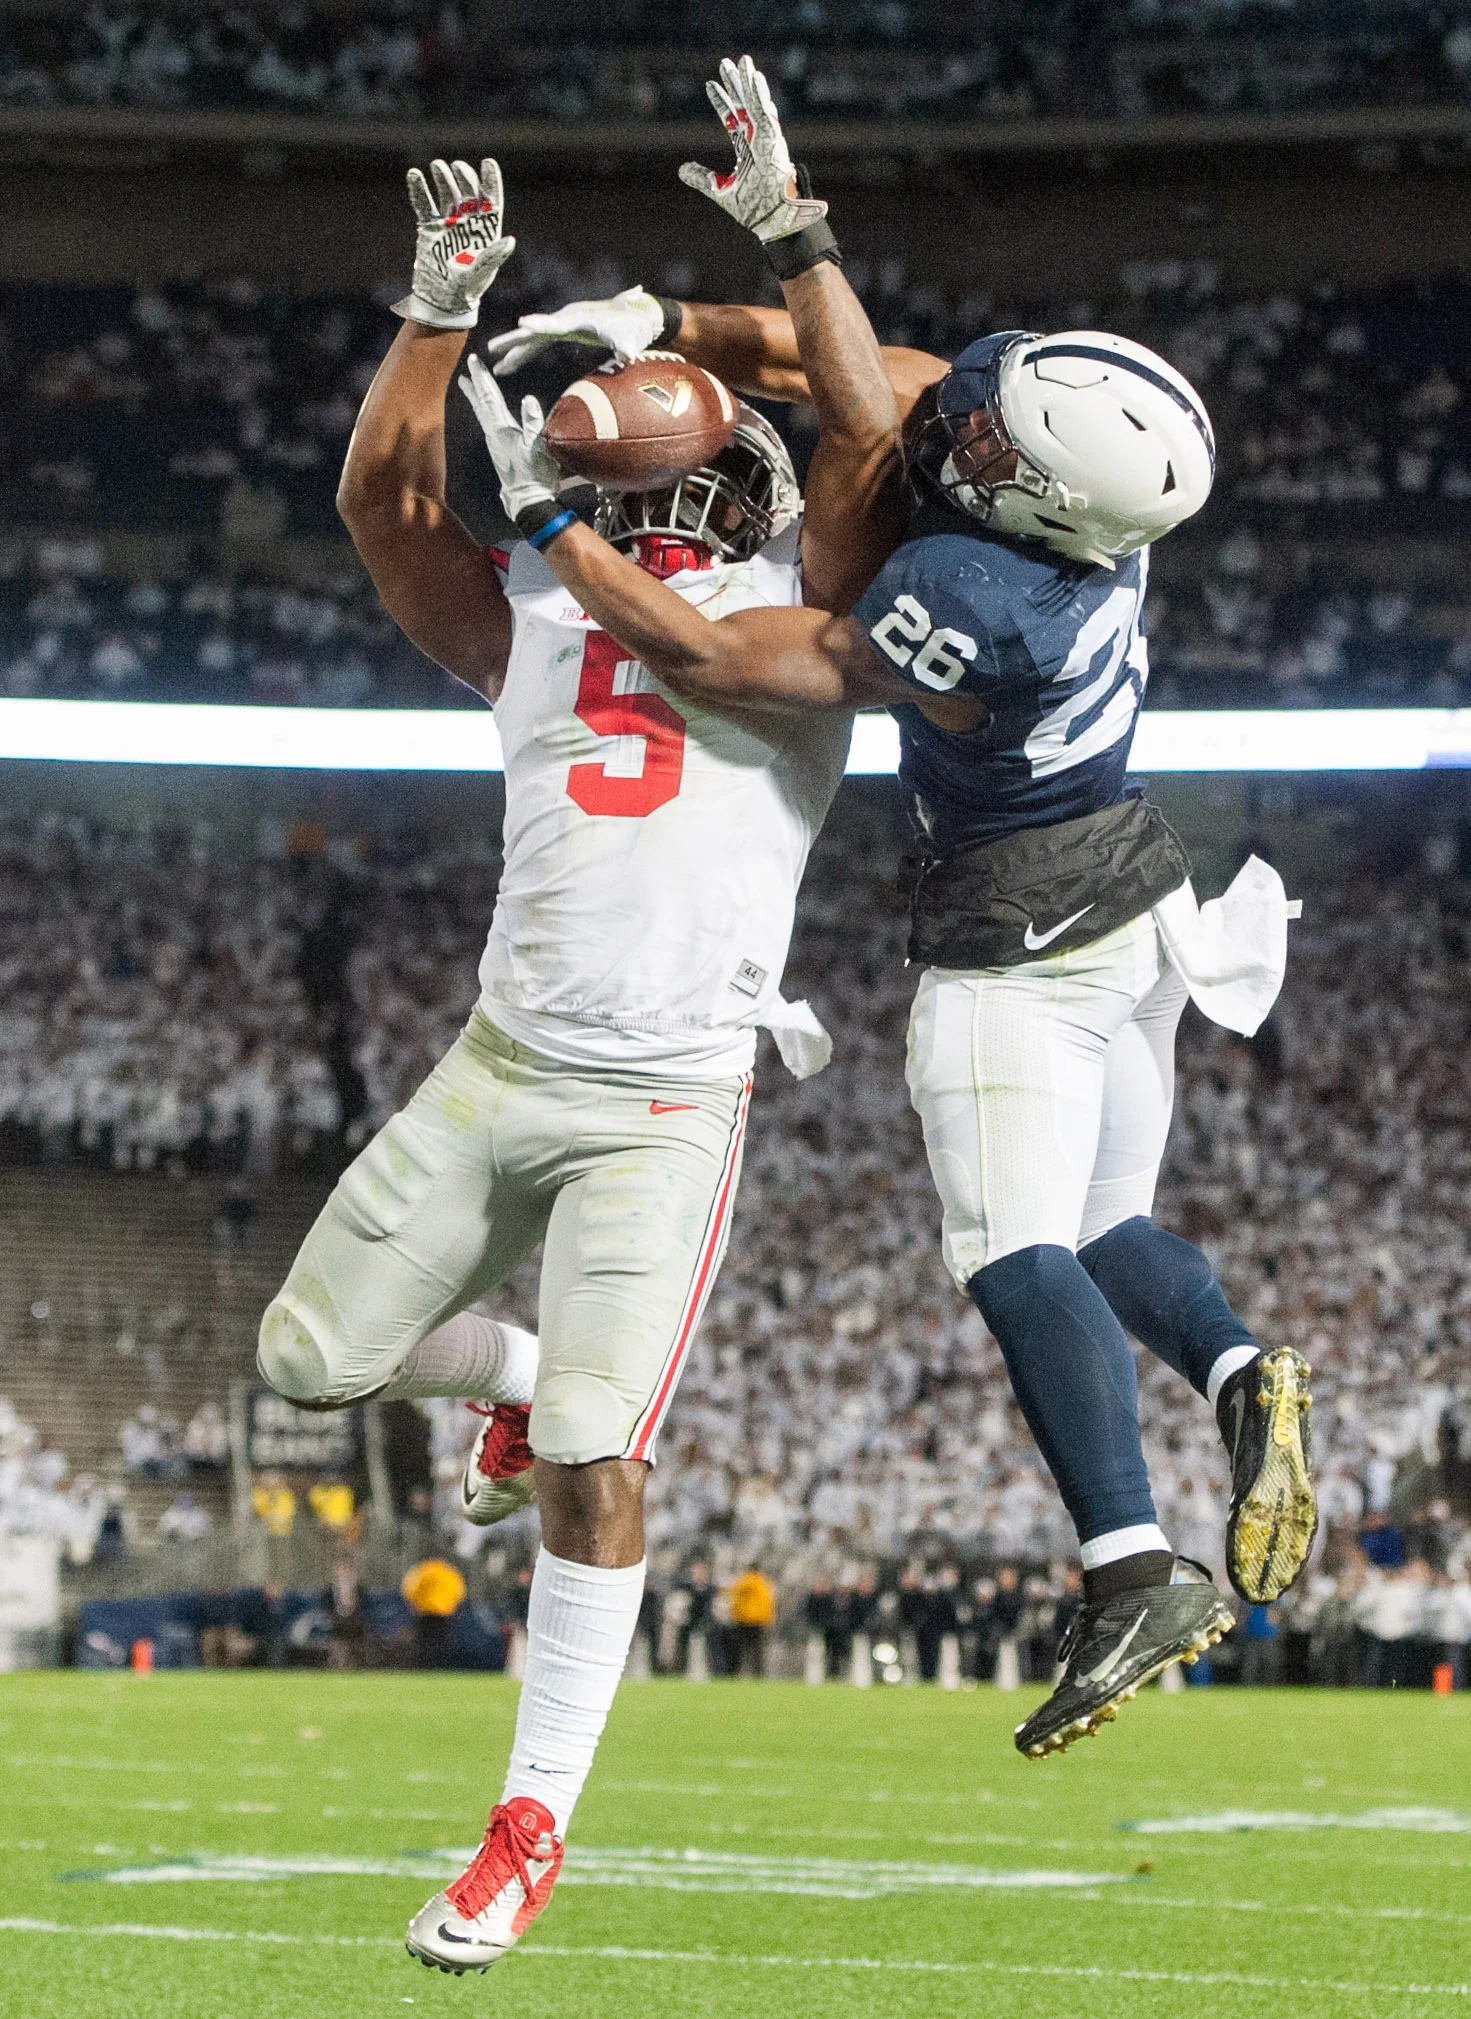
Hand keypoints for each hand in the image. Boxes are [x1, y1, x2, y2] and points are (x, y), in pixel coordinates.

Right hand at [394, 157, 515, 331]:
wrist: (440, 302)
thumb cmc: (466, 291)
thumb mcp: (480, 273)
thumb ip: (493, 255)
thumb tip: (509, 240)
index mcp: (485, 231)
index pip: (491, 201)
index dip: (490, 181)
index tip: (488, 162)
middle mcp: (468, 223)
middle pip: (468, 193)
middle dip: (464, 178)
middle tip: (457, 168)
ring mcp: (448, 224)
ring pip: (447, 194)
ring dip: (443, 179)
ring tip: (437, 166)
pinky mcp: (429, 228)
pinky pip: (424, 205)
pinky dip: (419, 190)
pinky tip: (415, 175)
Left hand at [459, 353, 559, 523]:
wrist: (528, 501)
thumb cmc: (534, 475)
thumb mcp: (537, 447)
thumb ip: (533, 422)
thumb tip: (529, 399)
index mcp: (500, 429)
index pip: (489, 397)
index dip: (482, 377)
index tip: (473, 360)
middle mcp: (493, 434)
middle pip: (482, 403)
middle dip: (476, 383)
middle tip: (468, 367)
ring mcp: (495, 442)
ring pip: (482, 413)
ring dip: (476, 397)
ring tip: (468, 385)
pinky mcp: (500, 450)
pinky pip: (488, 423)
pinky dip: (484, 411)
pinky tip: (487, 411)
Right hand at [482, 285, 665, 376]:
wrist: (637, 314)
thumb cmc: (632, 326)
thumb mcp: (629, 337)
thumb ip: (626, 345)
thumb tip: (627, 354)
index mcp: (577, 319)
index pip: (555, 323)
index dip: (540, 324)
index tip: (523, 323)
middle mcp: (565, 319)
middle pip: (534, 331)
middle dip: (513, 340)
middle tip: (491, 349)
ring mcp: (562, 325)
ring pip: (532, 339)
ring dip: (514, 352)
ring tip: (495, 367)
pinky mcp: (563, 332)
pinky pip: (538, 344)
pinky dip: (524, 355)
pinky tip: (510, 366)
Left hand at [678, 55, 826, 242]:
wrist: (773, 223)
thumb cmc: (753, 209)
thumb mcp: (720, 191)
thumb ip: (701, 178)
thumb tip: (681, 170)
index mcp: (747, 150)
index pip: (732, 120)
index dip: (721, 103)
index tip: (710, 85)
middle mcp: (758, 141)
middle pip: (745, 107)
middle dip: (736, 84)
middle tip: (727, 62)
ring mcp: (767, 141)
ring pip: (757, 105)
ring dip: (749, 82)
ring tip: (744, 61)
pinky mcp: (775, 143)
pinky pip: (766, 115)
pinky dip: (760, 97)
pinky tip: (755, 79)